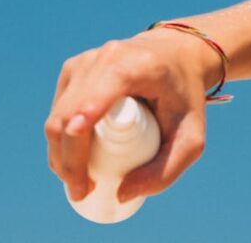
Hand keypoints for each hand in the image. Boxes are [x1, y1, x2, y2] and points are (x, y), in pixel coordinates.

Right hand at [44, 25, 221, 202]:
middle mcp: (104, 58)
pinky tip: (73, 157)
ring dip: (60, 153)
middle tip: (83, 191)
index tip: (80, 177)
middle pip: (69, 116)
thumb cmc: (186, 97)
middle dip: (68, 161)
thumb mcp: (192, 137)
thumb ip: (167, 170)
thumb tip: (121, 194)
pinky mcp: (73, 67)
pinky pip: (59, 109)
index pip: (93, 101)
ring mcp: (84, 60)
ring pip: (58, 115)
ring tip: (79, 180)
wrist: (178, 56)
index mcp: (134, 66)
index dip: (79, 137)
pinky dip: (61, 137)